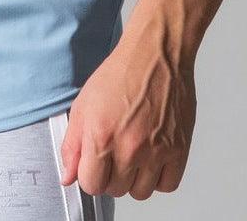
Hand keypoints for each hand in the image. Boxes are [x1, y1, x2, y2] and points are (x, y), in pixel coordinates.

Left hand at [57, 30, 195, 200]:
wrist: (155, 54)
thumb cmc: (120, 74)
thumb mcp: (83, 104)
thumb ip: (72, 145)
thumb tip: (67, 177)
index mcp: (101, 136)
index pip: (91, 185)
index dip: (90, 175)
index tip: (94, 163)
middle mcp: (130, 148)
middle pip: (116, 190)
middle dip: (111, 175)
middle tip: (115, 151)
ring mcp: (156, 151)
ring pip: (141, 192)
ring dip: (135, 179)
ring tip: (134, 153)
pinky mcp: (179, 149)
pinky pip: (167, 185)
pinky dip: (159, 176)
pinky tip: (152, 156)